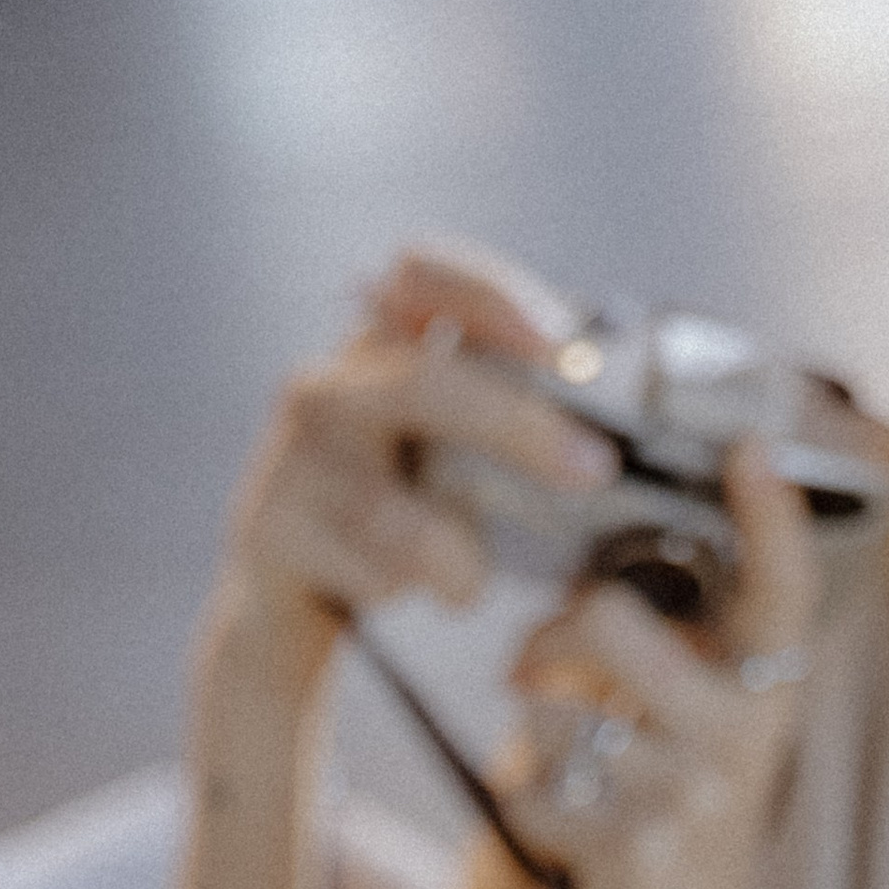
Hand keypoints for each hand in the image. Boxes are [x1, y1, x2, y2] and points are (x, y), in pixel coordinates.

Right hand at [207, 249, 610, 693]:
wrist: (294, 615)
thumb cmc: (404, 529)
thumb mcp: (461, 464)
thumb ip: (520, 428)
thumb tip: (620, 440)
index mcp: (383, 350)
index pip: (422, 273)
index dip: (491, 294)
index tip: (562, 341)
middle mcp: (328, 387)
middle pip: (423, 380)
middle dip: (520, 426)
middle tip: (593, 468)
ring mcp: (290, 458)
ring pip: (396, 504)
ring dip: (458, 554)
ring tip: (468, 581)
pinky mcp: (269, 530)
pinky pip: (369, 565)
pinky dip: (406, 589)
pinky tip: (395, 593)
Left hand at [506, 445, 820, 888]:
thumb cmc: (677, 844)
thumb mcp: (697, 746)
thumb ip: (668, 668)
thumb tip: (589, 592)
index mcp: (767, 696)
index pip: (784, 589)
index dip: (772, 516)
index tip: (747, 446)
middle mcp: (743, 738)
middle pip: (616, 622)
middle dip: (554, 632)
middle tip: (537, 661)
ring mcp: (691, 796)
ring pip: (562, 704)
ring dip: (533, 724)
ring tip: (552, 753)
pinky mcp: (633, 851)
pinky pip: (534, 788)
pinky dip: (526, 808)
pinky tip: (561, 839)